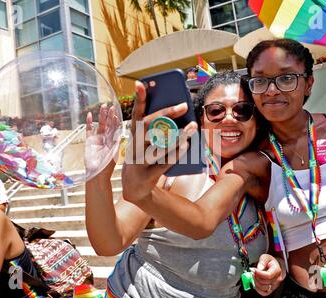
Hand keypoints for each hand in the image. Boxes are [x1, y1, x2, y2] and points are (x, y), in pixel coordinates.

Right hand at [85, 103, 121, 179]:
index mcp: (114, 141)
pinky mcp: (89, 141)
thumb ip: (117, 142)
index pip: (116, 127)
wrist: (97, 173)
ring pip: (100, 124)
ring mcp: (98, 139)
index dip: (116, 119)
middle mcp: (106, 138)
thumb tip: (121, 133)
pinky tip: (89, 115)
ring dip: (101, 116)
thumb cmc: (108, 165)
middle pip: (108, 124)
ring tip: (102, 106)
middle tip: (111, 105)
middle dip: (109, 115)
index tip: (116, 112)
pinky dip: (89, 122)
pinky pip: (89, 130)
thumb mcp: (115, 152)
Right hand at [122, 81, 196, 203]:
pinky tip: (186, 146)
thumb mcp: (145, 143)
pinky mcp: (147, 174)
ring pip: (159, 144)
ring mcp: (139, 160)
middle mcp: (134, 145)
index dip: (138, 99)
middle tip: (183, 106)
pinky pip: (163, 162)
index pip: (136, 114)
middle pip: (148, 125)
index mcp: (134, 135)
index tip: (141, 83)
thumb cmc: (144, 158)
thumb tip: (178, 114)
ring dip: (178, 135)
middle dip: (166, 114)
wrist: (135, 187)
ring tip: (192, 127)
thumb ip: (156, 130)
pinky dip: (176, 153)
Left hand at [251, 254, 285, 295]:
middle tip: (252, 272)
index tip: (253, 270)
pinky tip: (255, 282)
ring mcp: (274, 285)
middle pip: (265, 282)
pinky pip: (264, 293)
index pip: (268, 275)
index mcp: (277, 271)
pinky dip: (257, 289)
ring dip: (256, 282)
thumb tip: (259, 268)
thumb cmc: (271, 262)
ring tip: (254, 276)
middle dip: (256, 277)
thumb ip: (262, 261)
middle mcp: (277, 279)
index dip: (259, 273)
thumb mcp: (266, 257)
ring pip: (264, 288)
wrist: (275, 265)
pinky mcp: (271, 289)